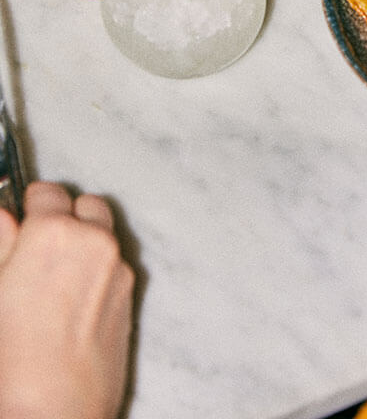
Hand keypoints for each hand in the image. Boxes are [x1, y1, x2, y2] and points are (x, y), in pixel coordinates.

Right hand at [0, 182, 133, 418]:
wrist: (52, 413)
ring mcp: (117, 267)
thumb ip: (1, 245)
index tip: (21, 217)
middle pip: (85, 206)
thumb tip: (2, 218)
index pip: (46, 193)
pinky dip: (98, 269)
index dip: (30, 204)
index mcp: (54, 232)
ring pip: (104, 235)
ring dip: (86, 241)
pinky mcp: (131, 295)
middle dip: (66, 217)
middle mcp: (94, 241)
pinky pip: (114, 265)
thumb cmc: (12, 360)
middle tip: (39, 247)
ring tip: (57, 278)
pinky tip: (73, 302)